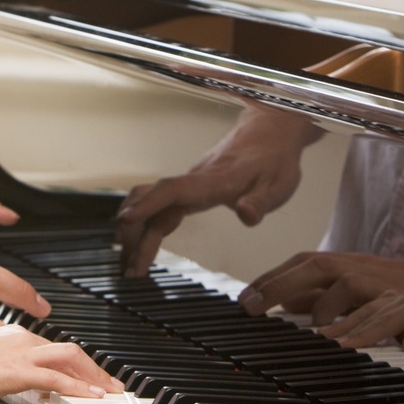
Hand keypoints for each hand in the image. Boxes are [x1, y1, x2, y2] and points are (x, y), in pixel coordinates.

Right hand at [0, 324, 123, 403]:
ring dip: (94, 375)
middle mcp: (15, 338)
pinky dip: (78, 386)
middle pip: (67, 349)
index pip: (49, 347)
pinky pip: (56, 377)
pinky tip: (91, 396)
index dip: (72, 362)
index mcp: (5, 335)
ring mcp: (16, 353)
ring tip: (109, 391)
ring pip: (69, 358)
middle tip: (109, 383)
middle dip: (93, 367)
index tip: (86, 375)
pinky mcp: (13, 371)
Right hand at [115, 106, 318, 274]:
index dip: (147, 205)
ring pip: (150, 202)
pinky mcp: (188, 189)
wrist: (269, 134)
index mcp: (213, 181)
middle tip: (129, 268)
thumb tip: (247, 214)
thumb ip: (260, 202)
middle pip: (152, 201)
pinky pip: (159, 205)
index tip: (125, 221)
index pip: (172, 190)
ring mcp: (188, 185)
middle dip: (134, 232)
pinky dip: (145, 223)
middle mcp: (194, 181)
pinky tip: (140, 240)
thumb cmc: (273, 160)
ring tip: (127, 260)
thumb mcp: (278, 184)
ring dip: (134, 228)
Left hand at [238, 250, 403, 324]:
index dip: (272, 279)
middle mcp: (361, 267)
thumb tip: (286, 306)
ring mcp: (380, 278)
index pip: (304, 265)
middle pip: (312, 264)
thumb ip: (327, 299)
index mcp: (349, 266)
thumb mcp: (361, 296)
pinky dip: (346, 316)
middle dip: (277, 282)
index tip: (245, 299)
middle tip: (250, 305)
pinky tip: (333, 337)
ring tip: (275, 314)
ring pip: (334, 278)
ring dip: (306, 298)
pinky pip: (365, 299)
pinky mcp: (403, 294)